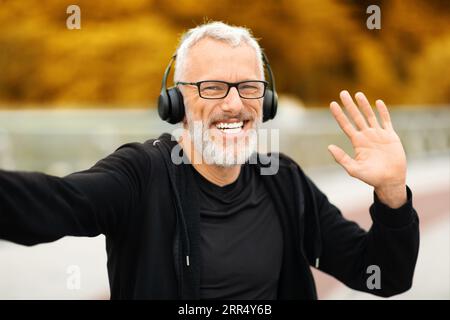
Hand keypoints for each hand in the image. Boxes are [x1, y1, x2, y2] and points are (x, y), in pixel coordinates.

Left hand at [328, 90, 406, 207]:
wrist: (390, 180)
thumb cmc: (371, 177)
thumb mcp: (354, 169)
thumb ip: (342, 158)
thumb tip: (329, 147)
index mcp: (357, 142)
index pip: (345, 125)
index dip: (339, 114)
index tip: (332, 104)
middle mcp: (366, 136)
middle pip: (356, 117)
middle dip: (349, 105)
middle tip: (342, 92)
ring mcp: (378, 135)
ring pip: (370, 116)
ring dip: (364, 105)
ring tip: (358, 94)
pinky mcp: (390, 136)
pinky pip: (386, 121)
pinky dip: (383, 111)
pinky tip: (378, 102)